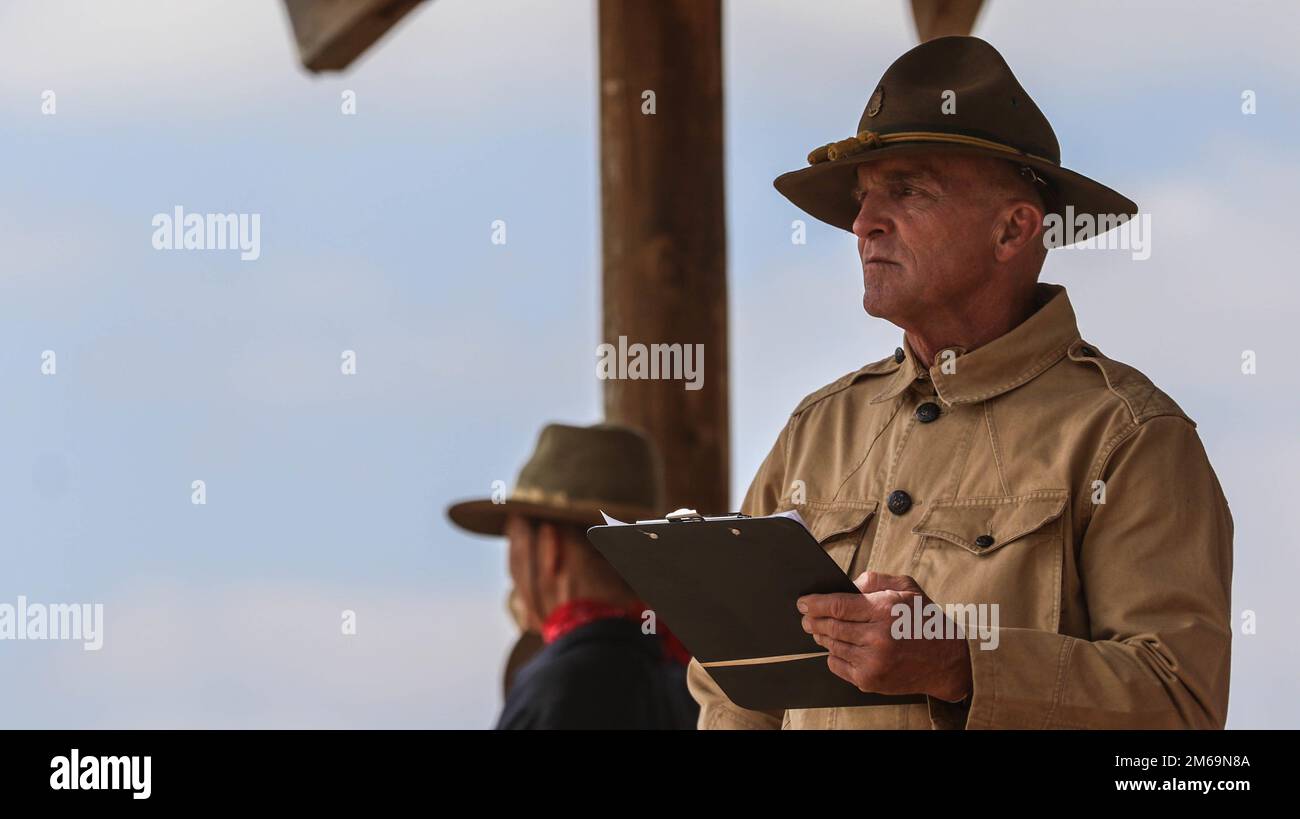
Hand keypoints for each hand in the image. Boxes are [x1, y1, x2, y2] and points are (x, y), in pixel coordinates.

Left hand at [797, 571, 971, 702]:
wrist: (947, 662)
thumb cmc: (925, 620)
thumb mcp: (906, 588)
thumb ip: (874, 581)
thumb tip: (845, 585)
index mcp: (885, 610)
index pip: (837, 606)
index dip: (814, 603)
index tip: (802, 603)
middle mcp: (877, 637)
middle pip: (830, 627)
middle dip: (813, 621)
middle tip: (806, 617)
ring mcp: (873, 662)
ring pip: (832, 646)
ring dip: (823, 637)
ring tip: (821, 630)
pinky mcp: (870, 680)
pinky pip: (837, 665)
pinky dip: (834, 655)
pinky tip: (839, 648)